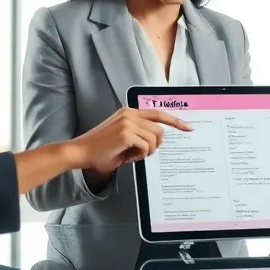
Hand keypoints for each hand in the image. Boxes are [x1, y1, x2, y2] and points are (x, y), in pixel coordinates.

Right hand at [65, 108, 192, 174]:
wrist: (81, 152)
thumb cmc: (101, 149)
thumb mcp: (123, 137)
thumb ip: (140, 134)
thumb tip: (158, 141)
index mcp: (129, 112)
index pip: (158, 113)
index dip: (175, 120)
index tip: (188, 127)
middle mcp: (130, 114)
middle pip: (159, 129)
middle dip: (158, 144)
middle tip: (145, 153)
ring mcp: (128, 122)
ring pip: (154, 138)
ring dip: (148, 151)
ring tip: (134, 155)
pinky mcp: (126, 133)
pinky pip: (146, 147)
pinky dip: (141, 155)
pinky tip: (129, 157)